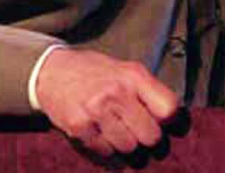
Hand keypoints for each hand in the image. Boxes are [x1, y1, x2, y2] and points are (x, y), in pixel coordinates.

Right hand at [34, 48, 180, 156]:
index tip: (159, 121)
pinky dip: (107, 149)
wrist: (52, 73)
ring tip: (116, 129)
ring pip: (129, 148)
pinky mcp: (80, 128)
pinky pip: (106, 153)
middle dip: (146, 137)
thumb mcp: (125, 70)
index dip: (167, 120)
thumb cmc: (95, 73)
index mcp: (133, 76)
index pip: (168, 109)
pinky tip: (100, 134)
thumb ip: (148, 91)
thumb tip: (172, 119)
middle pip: (151, 136)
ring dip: (126, 145)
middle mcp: (116, 92)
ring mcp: (97, 111)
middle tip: (136, 130)